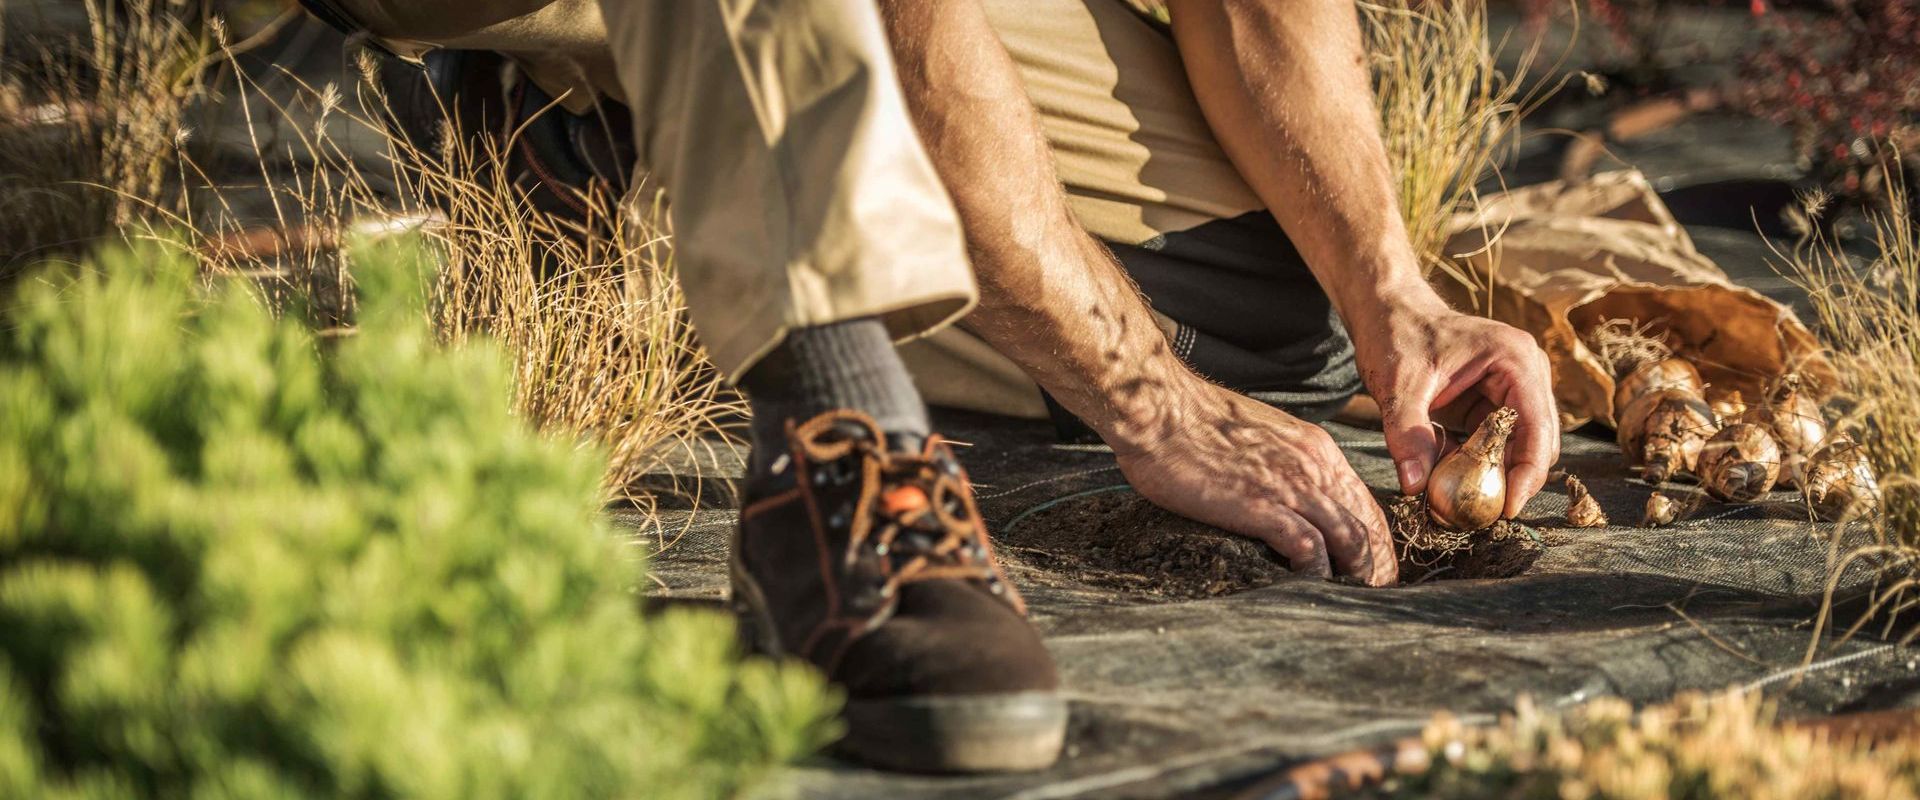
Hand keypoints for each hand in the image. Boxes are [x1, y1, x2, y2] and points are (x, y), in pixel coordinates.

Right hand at [1104, 381, 1396, 585]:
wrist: (1159, 409)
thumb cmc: (1193, 422)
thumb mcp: (1258, 435)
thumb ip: (1281, 462)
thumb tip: (1284, 493)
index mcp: (1316, 449)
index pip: (1366, 504)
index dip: (1375, 543)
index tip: (1370, 570)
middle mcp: (1314, 466)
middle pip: (1367, 526)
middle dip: (1374, 567)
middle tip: (1369, 597)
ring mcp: (1291, 486)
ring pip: (1350, 540)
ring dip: (1354, 577)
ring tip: (1347, 602)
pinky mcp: (1262, 506)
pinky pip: (1309, 549)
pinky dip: (1317, 575)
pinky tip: (1307, 589)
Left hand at [1351, 292, 1559, 518]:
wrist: (1388, 312)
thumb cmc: (1396, 335)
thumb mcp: (1397, 384)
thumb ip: (1406, 434)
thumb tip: (1415, 486)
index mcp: (1515, 360)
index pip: (1538, 428)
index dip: (1528, 474)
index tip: (1507, 511)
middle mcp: (1526, 374)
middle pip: (1538, 443)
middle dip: (1512, 479)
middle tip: (1478, 513)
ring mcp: (1515, 389)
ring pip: (1518, 448)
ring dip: (1493, 474)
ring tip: (1457, 496)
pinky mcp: (1495, 404)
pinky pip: (1495, 445)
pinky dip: (1476, 464)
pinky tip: (1445, 473)